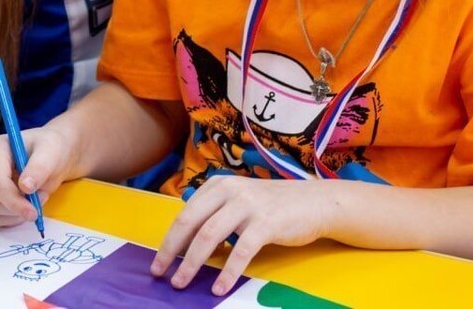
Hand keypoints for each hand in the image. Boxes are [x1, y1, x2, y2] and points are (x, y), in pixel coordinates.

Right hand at [0, 125, 78, 226]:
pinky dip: (11, 219)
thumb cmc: (49, 149)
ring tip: (35, 198)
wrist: (48, 155)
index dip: (14, 201)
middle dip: (18, 208)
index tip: (34, 213)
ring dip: (16, 214)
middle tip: (41, 197)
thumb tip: (25, 187)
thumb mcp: (51, 153)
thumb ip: (39, 168)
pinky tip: (24, 205)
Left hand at [152, 176, 333, 295]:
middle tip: (159, 272)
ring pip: (209, 236)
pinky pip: (240, 251)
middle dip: (171, 250)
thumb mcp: (238, 200)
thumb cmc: (272, 206)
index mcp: (217, 186)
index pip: (184, 214)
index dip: (169, 239)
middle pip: (190, 222)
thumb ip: (214, 212)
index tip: (158, 260)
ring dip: (192, 263)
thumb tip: (186, 239)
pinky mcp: (266, 223)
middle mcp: (228, 191)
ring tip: (180, 283)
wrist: (314, 202)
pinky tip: (218, 287)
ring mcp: (247, 206)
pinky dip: (227, 272)